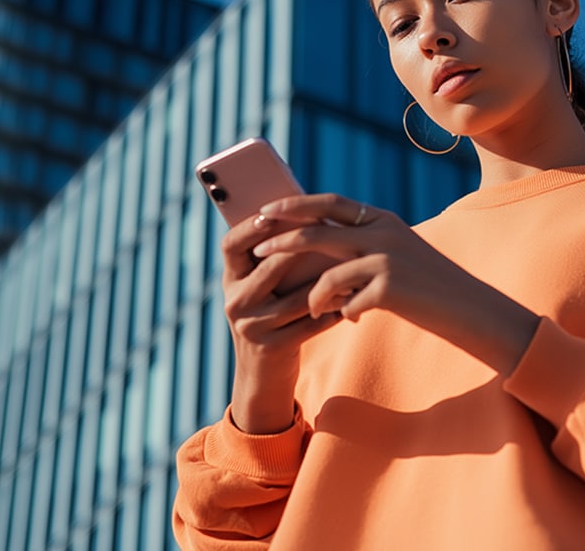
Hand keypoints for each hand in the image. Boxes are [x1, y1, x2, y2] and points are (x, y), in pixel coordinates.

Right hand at [220, 205, 341, 431]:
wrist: (262, 374)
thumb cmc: (270, 317)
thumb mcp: (261, 289)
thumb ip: (273, 259)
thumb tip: (306, 213)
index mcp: (231, 280)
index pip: (230, 245)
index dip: (250, 226)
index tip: (273, 209)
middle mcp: (235, 303)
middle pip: (270, 268)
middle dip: (301, 248)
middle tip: (329, 229)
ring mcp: (252, 327)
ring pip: (297, 296)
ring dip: (328, 281)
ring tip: (353, 263)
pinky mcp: (273, 348)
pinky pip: (311, 323)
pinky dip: (334, 309)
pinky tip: (352, 299)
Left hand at [252, 194, 540, 373]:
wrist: (472, 310)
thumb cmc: (431, 288)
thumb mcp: (400, 257)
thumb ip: (365, 250)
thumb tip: (323, 256)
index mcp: (383, 219)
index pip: (331, 203)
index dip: (296, 205)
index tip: (267, 210)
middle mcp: (383, 231)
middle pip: (320, 227)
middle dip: (284, 235)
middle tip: (257, 244)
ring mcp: (387, 257)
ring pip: (328, 269)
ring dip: (312, 291)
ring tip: (305, 306)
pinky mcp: (390, 287)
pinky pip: (346, 300)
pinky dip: (343, 312)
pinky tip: (353, 320)